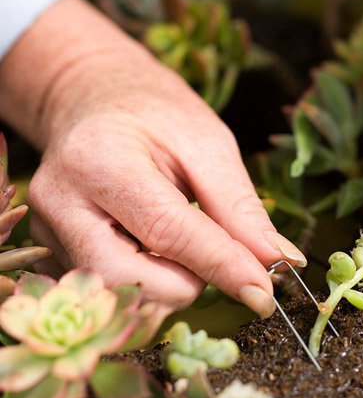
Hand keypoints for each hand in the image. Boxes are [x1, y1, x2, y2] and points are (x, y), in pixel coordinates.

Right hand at [0, 0, 305, 312]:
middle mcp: (60, 205)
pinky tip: (148, 248)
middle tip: (214, 255)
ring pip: (121, 295)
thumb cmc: (153, 116)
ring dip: (168, 285)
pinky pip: (110, 294)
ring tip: (178, 240)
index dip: (220, 267)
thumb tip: (278, 262)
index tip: (264, 294)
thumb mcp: (207, 144)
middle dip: (187, 284)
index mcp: (98, 161)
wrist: (93, 102)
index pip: (166, 232)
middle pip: (130, 281)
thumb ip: (239, 208)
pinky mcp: (53, 255)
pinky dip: (146, 283)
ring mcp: (49, 235)